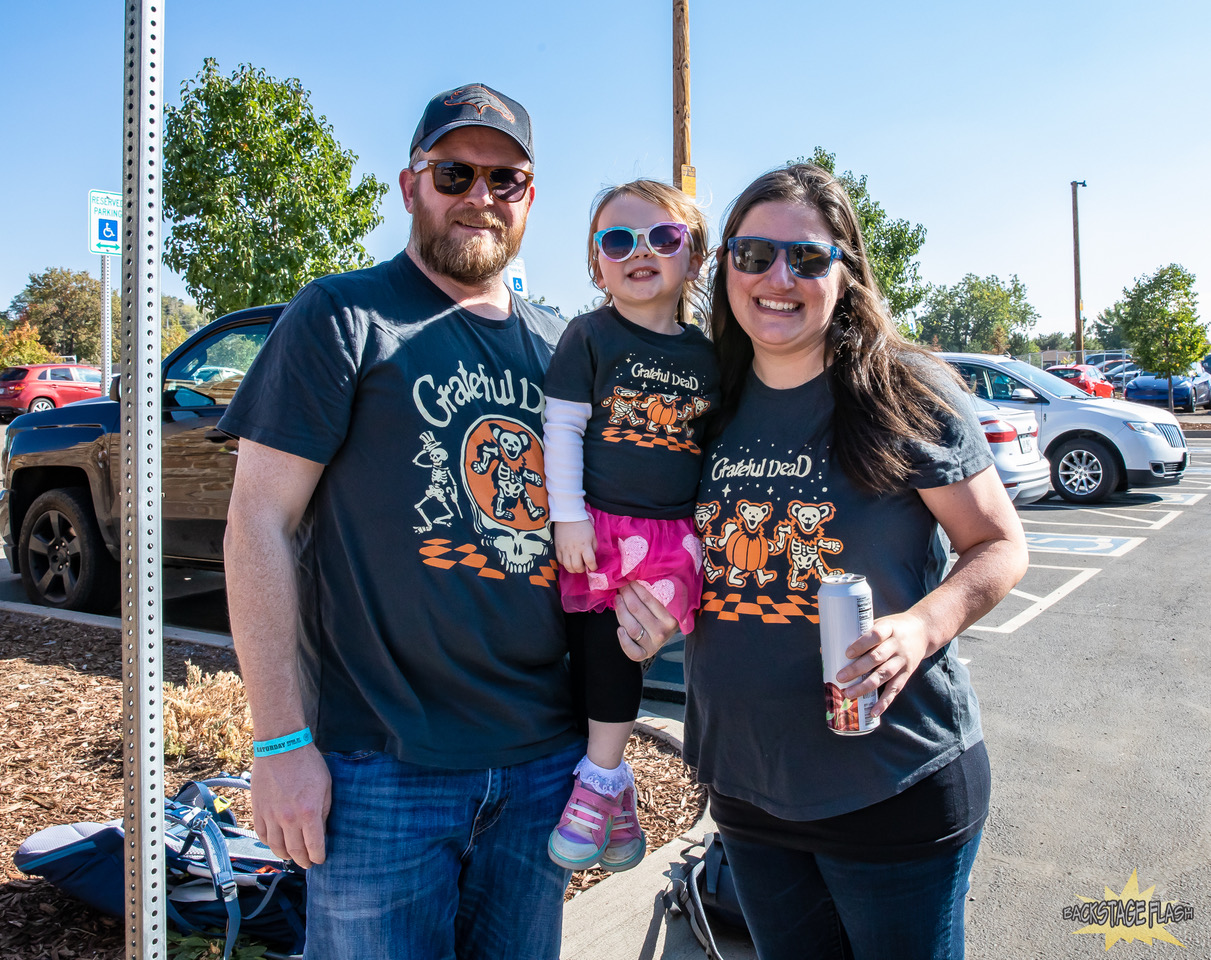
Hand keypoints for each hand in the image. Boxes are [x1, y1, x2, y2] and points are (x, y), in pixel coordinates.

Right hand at [250, 745, 331, 868]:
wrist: (281, 747)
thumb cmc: (308, 764)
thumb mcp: (325, 786)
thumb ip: (324, 811)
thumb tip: (321, 830)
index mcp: (308, 812)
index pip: (313, 846)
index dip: (318, 857)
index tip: (320, 859)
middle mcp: (288, 818)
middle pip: (294, 851)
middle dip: (303, 861)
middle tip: (307, 863)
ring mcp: (270, 815)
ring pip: (276, 847)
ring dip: (285, 855)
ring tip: (292, 856)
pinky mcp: (258, 810)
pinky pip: (262, 835)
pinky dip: (269, 844)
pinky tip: (276, 843)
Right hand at [555, 519, 596, 572]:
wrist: (568, 516)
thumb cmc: (583, 525)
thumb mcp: (592, 535)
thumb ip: (593, 547)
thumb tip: (591, 558)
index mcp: (585, 545)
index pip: (590, 561)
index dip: (593, 567)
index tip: (594, 567)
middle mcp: (574, 549)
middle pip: (577, 567)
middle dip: (582, 570)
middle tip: (584, 567)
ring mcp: (564, 549)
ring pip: (568, 567)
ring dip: (573, 569)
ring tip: (576, 566)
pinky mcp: (557, 548)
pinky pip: (560, 561)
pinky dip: (565, 563)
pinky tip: (569, 560)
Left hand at [615, 580, 679, 661]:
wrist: (666, 632)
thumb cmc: (663, 610)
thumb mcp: (666, 599)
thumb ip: (657, 589)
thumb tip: (637, 571)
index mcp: (672, 615)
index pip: (649, 598)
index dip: (635, 587)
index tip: (629, 578)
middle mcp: (665, 631)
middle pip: (637, 610)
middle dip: (625, 594)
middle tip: (621, 585)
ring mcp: (655, 643)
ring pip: (631, 627)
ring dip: (620, 610)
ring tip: (617, 599)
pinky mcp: (646, 653)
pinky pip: (632, 651)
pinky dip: (623, 640)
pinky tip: (619, 629)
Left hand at [835, 612, 930, 717]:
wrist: (924, 631)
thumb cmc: (892, 628)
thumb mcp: (880, 624)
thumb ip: (859, 635)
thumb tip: (826, 648)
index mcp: (889, 628)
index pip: (876, 635)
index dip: (861, 644)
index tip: (847, 653)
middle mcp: (897, 645)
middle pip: (877, 658)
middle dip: (857, 669)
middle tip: (840, 677)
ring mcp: (903, 661)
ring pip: (884, 675)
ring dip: (865, 686)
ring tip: (848, 694)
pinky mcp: (907, 674)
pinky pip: (895, 689)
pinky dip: (884, 702)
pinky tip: (873, 712)